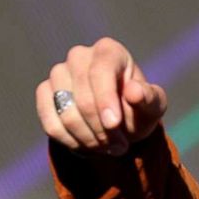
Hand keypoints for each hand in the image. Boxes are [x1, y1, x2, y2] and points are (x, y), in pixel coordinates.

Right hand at [36, 38, 167, 157]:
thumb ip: (149, 98)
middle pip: (83, 98)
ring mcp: (58, 73)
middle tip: (120, 147)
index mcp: (109, 51)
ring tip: (108, 147)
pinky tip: (88, 146)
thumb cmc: (138, 108)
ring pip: (66, 113)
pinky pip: (51, 124)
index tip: (113, 124)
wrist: (118, 121)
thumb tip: (134, 92)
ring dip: (89, 139)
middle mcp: (79, 56)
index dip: (105, 100)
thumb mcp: (153, 106)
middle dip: (102, 129)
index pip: (101, 72)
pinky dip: (71, 142)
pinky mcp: (44, 92)